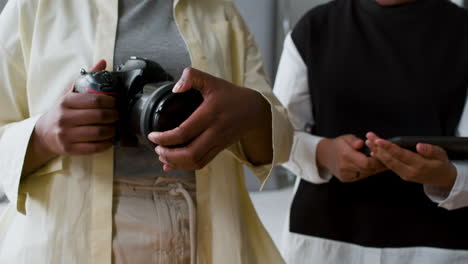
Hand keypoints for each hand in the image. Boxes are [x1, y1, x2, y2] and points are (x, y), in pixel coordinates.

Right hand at [24, 60, 117, 174]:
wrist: (44, 133)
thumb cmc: (62, 111)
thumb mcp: (71, 93)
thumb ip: (87, 78)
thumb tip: (103, 62)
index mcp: (66, 102)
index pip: (95, 100)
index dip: (111, 101)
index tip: (117, 103)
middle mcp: (65, 118)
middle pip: (99, 116)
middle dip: (114, 116)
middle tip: (119, 115)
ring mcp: (66, 135)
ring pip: (98, 133)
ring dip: (112, 130)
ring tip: (116, 126)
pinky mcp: (69, 149)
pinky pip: (93, 148)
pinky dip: (106, 144)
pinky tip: (110, 139)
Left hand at [147, 67, 271, 170]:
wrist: (255, 110)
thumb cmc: (230, 95)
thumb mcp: (211, 80)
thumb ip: (192, 76)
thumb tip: (176, 88)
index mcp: (210, 114)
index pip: (184, 132)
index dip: (165, 138)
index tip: (152, 135)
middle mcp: (215, 132)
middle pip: (190, 153)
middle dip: (169, 154)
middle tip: (156, 148)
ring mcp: (218, 143)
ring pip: (196, 162)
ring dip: (177, 163)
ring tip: (163, 156)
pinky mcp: (220, 149)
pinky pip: (202, 163)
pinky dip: (186, 166)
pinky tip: (173, 164)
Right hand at [317, 134, 386, 182]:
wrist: (325, 155)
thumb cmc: (338, 145)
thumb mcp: (346, 138)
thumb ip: (355, 141)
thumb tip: (362, 143)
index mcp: (345, 155)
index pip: (366, 162)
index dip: (377, 160)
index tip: (382, 155)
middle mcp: (345, 167)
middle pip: (368, 169)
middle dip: (379, 164)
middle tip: (388, 159)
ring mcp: (345, 175)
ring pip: (366, 174)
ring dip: (375, 169)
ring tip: (383, 163)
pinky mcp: (346, 179)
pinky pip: (361, 176)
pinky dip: (368, 171)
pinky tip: (372, 166)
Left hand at [366, 132, 456, 189]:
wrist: (443, 179)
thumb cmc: (441, 163)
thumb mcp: (441, 154)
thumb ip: (430, 150)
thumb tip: (419, 145)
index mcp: (419, 165)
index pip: (400, 155)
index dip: (388, 147)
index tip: (378, 140)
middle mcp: (409, 171)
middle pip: (390, 159)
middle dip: (377, 147)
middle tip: (369, 136)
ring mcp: (404, 174)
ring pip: (387, 163)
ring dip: (377, 152)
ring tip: (368, 141)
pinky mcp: (402, 175)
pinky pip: (389, 166)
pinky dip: (380, 158)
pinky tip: (373, 151)